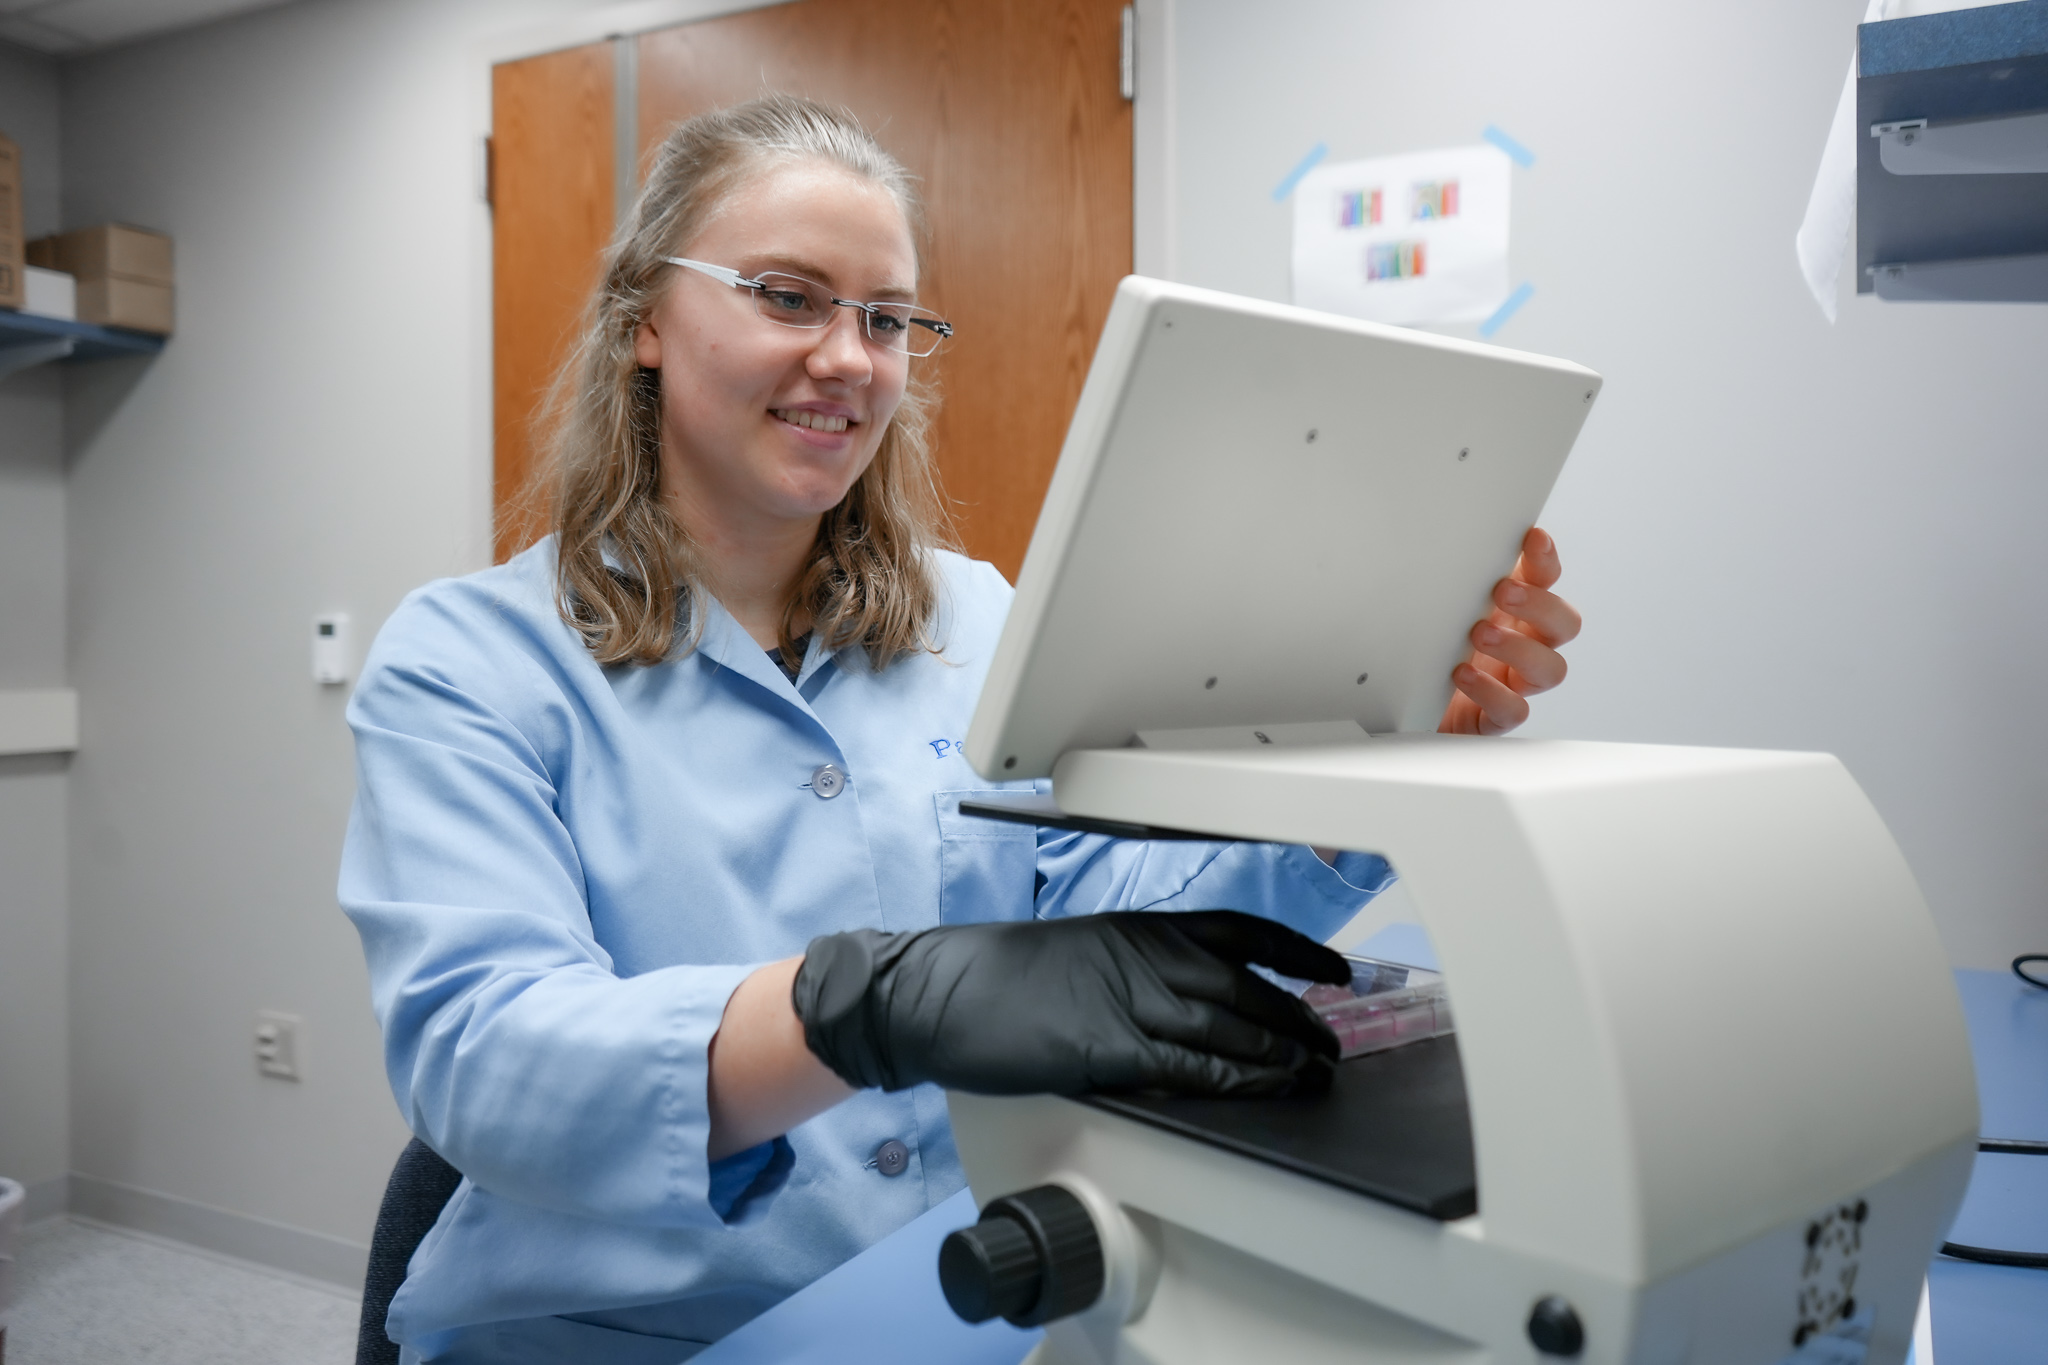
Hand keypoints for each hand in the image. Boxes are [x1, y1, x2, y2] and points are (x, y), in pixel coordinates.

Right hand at [791, 911, 1349, 1097]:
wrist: (937, 992)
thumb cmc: (999, 977)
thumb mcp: (1083, 953)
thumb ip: (1138, 971)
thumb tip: (1191, 1004)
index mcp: (1140, 927)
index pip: (1242, 930)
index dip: (1299, 951)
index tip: (1336, 969)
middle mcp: (1144, 957)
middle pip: (1249, 985)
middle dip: (1300, 1016)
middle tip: (1333, 1044)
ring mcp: (1127, 1001)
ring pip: (1230, 1027)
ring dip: (1281, 1054)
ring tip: (1313, 1075)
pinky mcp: (1107, 1048)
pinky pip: (1190, 1066)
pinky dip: (1237, 1079)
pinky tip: (1264, 1091)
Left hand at [1440, 527, 1580, 735]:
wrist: (1400, 708)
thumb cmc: (1425, 653)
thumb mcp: (1435, 611)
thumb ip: (1451, 583)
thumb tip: (1439, 543)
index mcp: (1512, 613)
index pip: (1545, 581)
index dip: (1545, 560)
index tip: (1533, 537)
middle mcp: (1521, 646)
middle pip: (1565, 623)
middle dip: (1539, 605)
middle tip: (1503, 591)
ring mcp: (1512, 684)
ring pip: (1550, 669)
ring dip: (1518, 648)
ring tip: (1480, 634)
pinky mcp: (1494, 719)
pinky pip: (1513, 710)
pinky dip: (1492, 692)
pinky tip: (1463, 675)